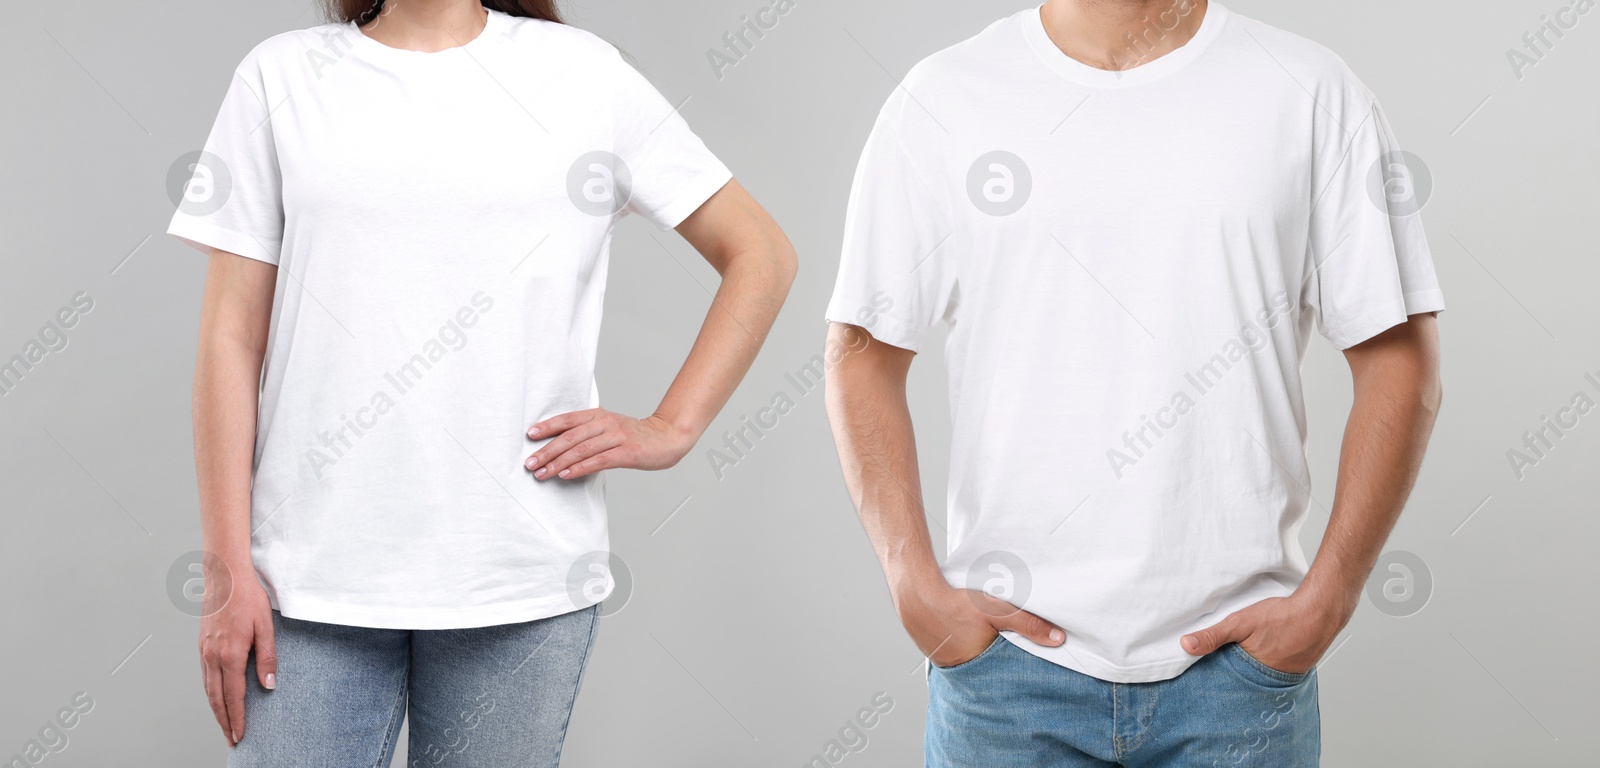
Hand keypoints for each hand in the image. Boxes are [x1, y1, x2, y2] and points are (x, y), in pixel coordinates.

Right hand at [198, 563, 274, 745]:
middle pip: (217, 698)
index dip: (237, 717)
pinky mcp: (201, 645)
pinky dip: (210, 693)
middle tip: (231, 739)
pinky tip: (216, 698)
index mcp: (230, 654)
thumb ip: (268, 658)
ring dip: (216, 710)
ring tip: (224, 725)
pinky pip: (204, 676)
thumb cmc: (247, 598)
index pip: (233, 695)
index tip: (240, 734)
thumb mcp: (266, 627)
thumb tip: (269, 685)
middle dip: (224, 721)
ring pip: (207, 689)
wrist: (224, 576)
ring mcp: (204, 651)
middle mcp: (212, 656)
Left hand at [525, 409, 694, 480]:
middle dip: (547, 451)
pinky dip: (579, 468)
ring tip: (542, 473)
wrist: (666, 438)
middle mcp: (606, 423)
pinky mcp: (626, 452)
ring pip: (581, 450)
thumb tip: (558, 445)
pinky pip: (598, 461)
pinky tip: (566, 475)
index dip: (547, 426)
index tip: (530, 436)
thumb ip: (587, 431)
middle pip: (570, 437)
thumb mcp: (609, 426)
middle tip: (530, 463)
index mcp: (599, 414)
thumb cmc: (634, 436)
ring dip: (558, 463)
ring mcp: (616, 437)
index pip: (568, 419)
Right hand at [894, 574, 1064, 667]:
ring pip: (972, 662)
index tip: (1025, 660)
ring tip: (983, 637)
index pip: (1008, 673)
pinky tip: (965, 632)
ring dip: (980, 653)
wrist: (916, 594)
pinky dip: (963, 646)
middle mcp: (963, 669)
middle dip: (999, 661)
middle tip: (1002, 644)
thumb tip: (1058, 639)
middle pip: (990, 670)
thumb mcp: (998, 610)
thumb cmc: (956, 603)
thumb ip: (1028, 625)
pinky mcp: (936, 654)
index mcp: (981, 664)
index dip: (1017, 666)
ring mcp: (947, 664)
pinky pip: (956, 655)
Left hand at [1180, 592, 1348, 674]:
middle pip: (1247, 680)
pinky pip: (1279, 669)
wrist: (1321, 610)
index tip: (1209, 678)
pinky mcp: (1299, 667)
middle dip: (1237, 674)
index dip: (1220, 678)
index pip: (1230, 682)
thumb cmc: (1283, 616)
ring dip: (1256, 668)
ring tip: (1251, 656)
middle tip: (1232, 662)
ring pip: (1263, 675)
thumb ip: (1213, 636)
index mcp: (1254, 673)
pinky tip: (1270, 651)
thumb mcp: (1240, 622)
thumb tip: (1186, 645)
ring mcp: (1288, 675)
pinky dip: (1272, 662)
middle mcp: (1272, 680)